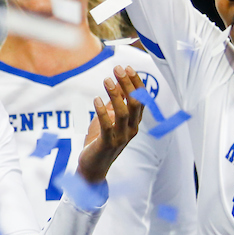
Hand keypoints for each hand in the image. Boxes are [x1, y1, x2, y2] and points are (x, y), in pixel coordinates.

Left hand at [76, 65, 143, 183]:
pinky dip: (102, 111)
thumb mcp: (109, 119)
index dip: (136, 83)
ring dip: (115, 94)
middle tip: (117, 68)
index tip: (127, 68)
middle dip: (128, 84)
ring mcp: (120, 137)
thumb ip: (115, 104)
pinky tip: (96, 100)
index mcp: (134, 122)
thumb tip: (118, 84)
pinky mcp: (107, 143)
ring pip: (123, 113)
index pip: (140, 100)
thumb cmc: (100, 140)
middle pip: (135, 103)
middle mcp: (131, 129)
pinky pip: (107, 126)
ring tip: (107, 80)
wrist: (93, 166)